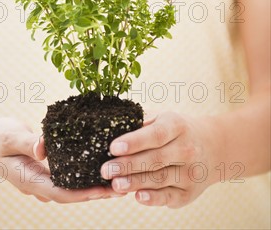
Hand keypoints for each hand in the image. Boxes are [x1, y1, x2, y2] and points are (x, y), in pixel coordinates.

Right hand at [0, 117, 121, 202]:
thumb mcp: (9, 136)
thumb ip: (27, 142)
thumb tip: (44, 148)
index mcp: (30, 180)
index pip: (61, 193)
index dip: (84, 194)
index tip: (106, 190)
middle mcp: (39, 183)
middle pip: (72, 194)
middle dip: (97, 192)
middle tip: (123, 184)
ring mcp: (43, 178)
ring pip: (72, 187)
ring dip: (94, 185)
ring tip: (120, 176)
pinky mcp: (47, 170)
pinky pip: (69, 176)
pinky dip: (85, 173)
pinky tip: (100, 164)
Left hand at [100, 111, 221, 207]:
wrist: (213, 147)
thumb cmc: (177, 131)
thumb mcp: (164, 119)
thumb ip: (142, 124)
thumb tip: (113, 129)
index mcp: (177, 126)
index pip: (155, 135)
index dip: (134, 142)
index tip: (113, 147)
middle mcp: (187, 149)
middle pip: (155, 159)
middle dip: (128, 165)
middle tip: (105, 170)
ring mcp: (190, 173)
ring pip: (160, 179)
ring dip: (135, 182)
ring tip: (115, 184)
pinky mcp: (188, 193)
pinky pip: (169, 196)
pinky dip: (153, 198)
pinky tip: (137, 196)